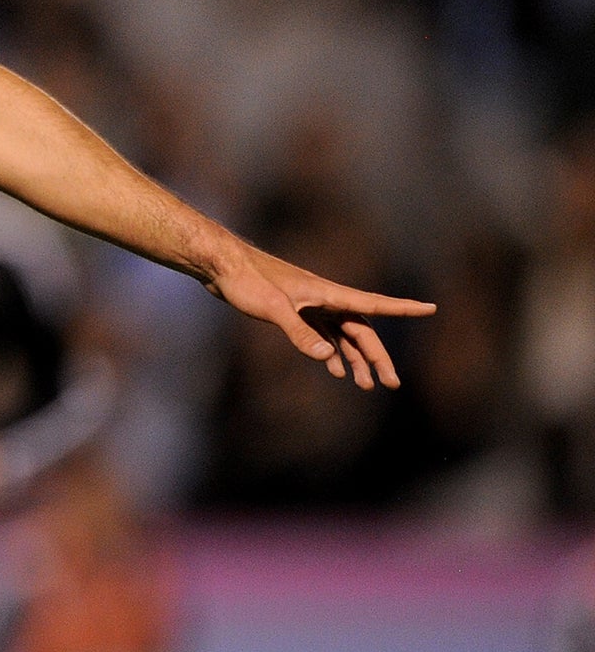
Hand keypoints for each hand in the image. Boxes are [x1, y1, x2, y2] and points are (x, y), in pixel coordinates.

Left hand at [205, 240, 434, 390]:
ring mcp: (309, 305)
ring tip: (366, 386)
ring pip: (342, 335)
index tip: (431, 308)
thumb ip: (299, 333)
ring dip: (355, 359)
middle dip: (377, 357)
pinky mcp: (293, 311)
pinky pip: (322, 334)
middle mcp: (324, 299)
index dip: (403, 308)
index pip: (373, 304)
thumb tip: (328, 359)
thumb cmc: (246, 280)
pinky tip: (335, 369)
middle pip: (361, 330)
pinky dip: (332, 351)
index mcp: (327, 293)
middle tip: (392, 384)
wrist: (220, 265)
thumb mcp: (273, 308)